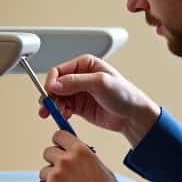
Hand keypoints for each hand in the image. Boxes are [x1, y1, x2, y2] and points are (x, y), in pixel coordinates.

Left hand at [37, 130, 130, 181]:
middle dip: (53, 161)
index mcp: (81, 151)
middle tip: (61, 171)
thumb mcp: (103, 168)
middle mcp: (66, 160)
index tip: (59, 146)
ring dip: (50, 178)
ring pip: (43, 170)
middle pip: (48, 151)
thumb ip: (88, 158)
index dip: (58, 142)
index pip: (59, 135)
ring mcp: (56, 175)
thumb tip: (79, 155)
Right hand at [41, 55, 160, 146]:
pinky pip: (63, 108)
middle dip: (50, 96)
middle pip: (56, 85)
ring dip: (54, 106)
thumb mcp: (101, 83)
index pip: (59, 70)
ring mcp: (79, 92)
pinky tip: (64, 116)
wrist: (133, 116)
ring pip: (57, 98)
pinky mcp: (79, 107)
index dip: (52, 81)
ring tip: (56, 113)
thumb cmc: (125, 94)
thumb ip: (76, 82)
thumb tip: (56, 84)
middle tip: (47, 107)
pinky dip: (60, 112)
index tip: (50, 92)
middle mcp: (80, 77)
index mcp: (85, 64)